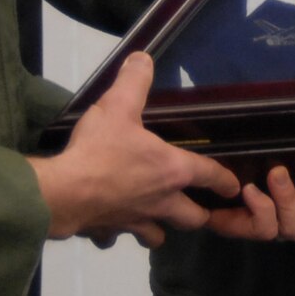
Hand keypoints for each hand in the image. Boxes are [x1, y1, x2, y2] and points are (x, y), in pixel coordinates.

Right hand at [29, 53, 241, 243]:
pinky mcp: (108, 231)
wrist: (62, 194)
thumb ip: (134, 81)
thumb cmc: (99, 150)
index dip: (224, 180)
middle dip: (198, 215)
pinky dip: (116, 233)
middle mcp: (160, 201)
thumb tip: (143, 58)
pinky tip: (110, 226)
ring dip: (160, 230)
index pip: (210, 175)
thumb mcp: (118, 106)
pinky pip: (116, 238)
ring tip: (157, 222)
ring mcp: (135, 221)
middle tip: (197, 209)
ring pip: (157, 236)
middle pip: (192, 219)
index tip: (233, 186)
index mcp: (171, 170)